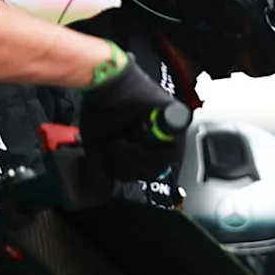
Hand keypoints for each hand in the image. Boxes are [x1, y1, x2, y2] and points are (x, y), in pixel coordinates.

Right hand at [77, 62, 190, 180]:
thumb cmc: (100, 108)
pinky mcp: (176, 120)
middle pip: (153, 172)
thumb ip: (102, 169)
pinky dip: (146, 153)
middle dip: (127, 166)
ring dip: (133, 159)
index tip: (113, 158)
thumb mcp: (97, 145)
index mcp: (146, 143)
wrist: (103, 84)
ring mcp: (170, 129)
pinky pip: (170, 151)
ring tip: (118, 141)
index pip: (146, 172)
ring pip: (160, 165)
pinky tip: (129, 140)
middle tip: (113, 148)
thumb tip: (104, 190)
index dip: (129, 171)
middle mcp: (160, 137)